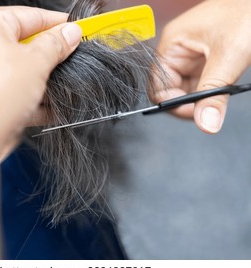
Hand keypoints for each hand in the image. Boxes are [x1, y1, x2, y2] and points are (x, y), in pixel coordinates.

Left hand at [0, 6, 81, 152]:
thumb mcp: (35, 61)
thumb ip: (55, 45)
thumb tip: (70, 33)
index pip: (30, 16)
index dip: (58, 23)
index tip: (78, 30)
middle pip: (24, 46)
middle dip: (51, 56)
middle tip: (73, 58)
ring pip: (20, 73)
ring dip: (43, 81)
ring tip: (64, 85)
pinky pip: (14, 95)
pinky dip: (33, 101)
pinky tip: (51, 108)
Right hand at [155, 0, 250, 132]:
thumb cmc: (246, 10)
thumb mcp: (229, 56)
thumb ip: (214, 93)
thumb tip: (205, 123)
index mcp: (172, 45)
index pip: (158, 86)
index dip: (172, 103)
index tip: (193, 113)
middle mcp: (178, 52)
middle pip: (171, 91)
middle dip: (188, 102)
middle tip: (208, 109)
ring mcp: (192, 56)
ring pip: (187, 89)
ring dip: (201, 97)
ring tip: (219, 92)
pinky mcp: (206, 60)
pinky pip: (201, 84)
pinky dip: (211, 91)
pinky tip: (223, 87)